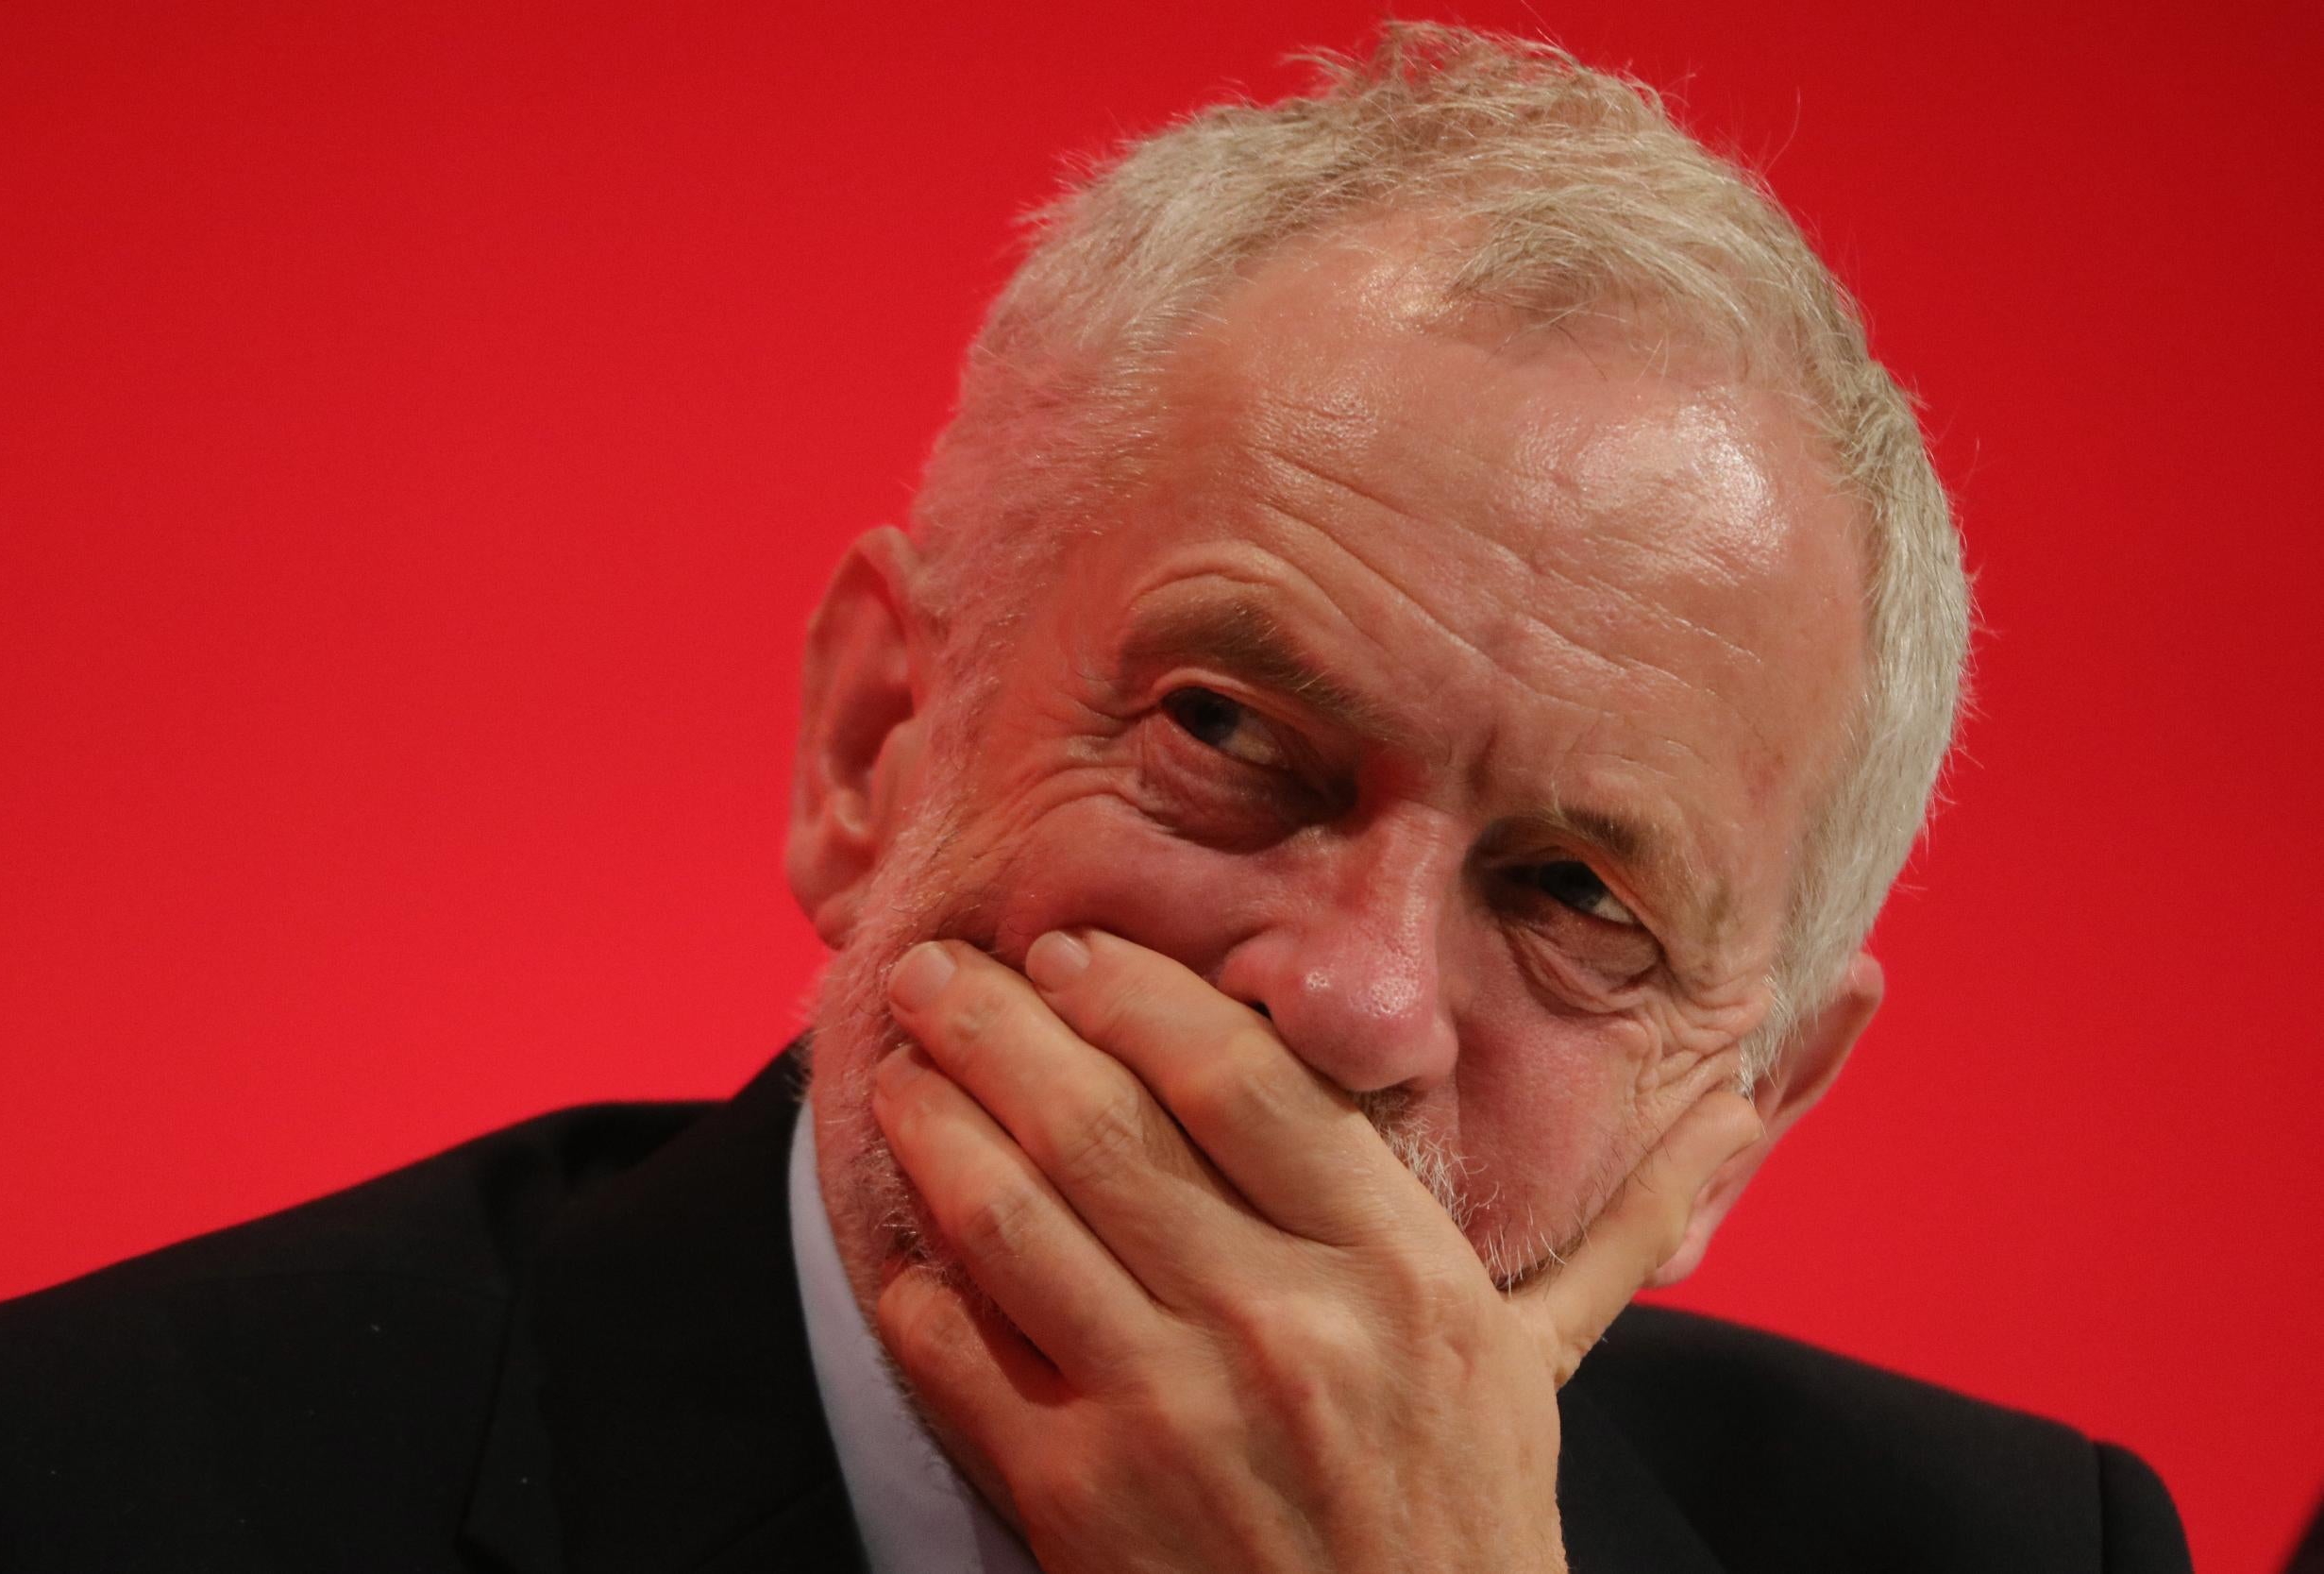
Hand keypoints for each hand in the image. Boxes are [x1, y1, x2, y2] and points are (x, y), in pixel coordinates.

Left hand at [869, 927, 1760, 1573]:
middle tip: (940, 971)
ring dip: (936, 1126)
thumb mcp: (1542, 1371)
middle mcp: (1292, 1334)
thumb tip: (1743, 1101)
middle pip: (1109, 1126)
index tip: (1072, 950)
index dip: (1142, 996)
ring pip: (1016, 1221)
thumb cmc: (1461, 1527)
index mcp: (1408, 1280)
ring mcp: (1177, 1424)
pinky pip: (965, 1359)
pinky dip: (915, 1284)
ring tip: (896, 1069)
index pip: (1252, 1082)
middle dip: (1000, 1028)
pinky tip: (896, 1234)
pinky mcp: (1080, 1512)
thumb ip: (1619, 1227)